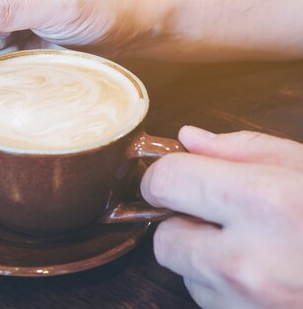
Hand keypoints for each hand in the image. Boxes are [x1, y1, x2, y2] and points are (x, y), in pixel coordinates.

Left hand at [141, 126, 302, 308]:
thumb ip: (244, 151)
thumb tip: (187, 140)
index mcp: (268, 203)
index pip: (166, 182)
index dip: (166, 175)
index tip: (177, 176)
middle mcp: (250, 262)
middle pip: (164, 238)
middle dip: (183, 223)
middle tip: (220, 216)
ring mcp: (250, 307)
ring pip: (186, 276)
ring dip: (205, 260)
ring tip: (259, 250)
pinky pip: (210, 303)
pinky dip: (225, 289)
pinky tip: (267, 278)